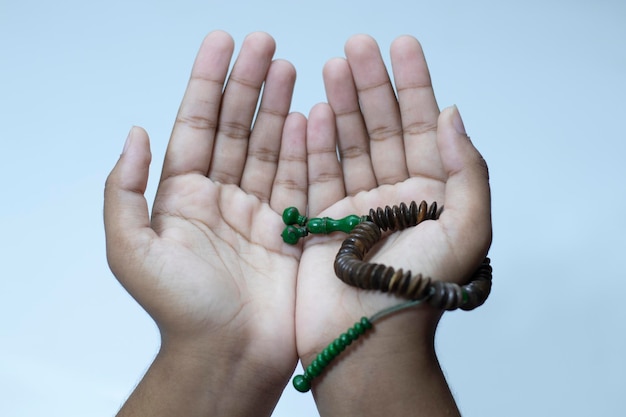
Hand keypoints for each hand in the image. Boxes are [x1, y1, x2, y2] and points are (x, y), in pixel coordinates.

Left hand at [104, 31, 305, 415]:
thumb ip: (125, 190)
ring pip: (270, 147)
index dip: (208, 83)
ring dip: (280, 107)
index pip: (197, 126)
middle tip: (265, 45)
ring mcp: (259, 211)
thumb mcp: (131, 250)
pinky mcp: (292, 229)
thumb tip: (134, 133)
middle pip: (237, 128)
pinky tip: (311, 116)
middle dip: (249, 84)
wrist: (230, 354)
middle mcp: (221, 198)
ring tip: (291, 67)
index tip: (223, 44)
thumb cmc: (180, 309)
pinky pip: (300, 179)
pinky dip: (307, 147)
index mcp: (182, 197)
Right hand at [295, 35, 490, 414]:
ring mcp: (357, 207)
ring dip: (340, 105)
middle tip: (357, 46)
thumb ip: (469, 171)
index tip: (401, 47)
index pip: (425, 127)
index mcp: (433, 194)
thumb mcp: (467, 229)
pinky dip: (313, 143)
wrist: (368, 338)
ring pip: (348, 144)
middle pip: (381, 127)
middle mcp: (396, 195)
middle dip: (371, 85)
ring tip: (331, 67)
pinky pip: (317, 173)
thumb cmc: (420, 289)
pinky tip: (310, 113)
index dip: (414, 85)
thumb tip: (454, 116)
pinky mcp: (323, 221)